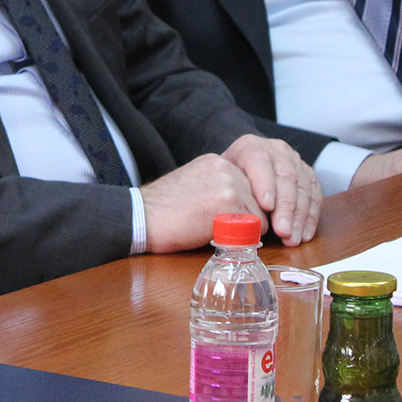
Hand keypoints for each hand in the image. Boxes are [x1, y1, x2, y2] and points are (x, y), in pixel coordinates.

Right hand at [142, 154, 264, 252]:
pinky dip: (240, 240)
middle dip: (246, 220)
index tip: (226, 220)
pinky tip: (216, 236)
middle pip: (259, 201)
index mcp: (217, 162)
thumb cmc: (162, 210)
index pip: (250, 188)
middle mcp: (226, 167)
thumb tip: (238, 207)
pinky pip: (253, 229)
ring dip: (244, 231)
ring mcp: (229, 183)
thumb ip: (216, 188)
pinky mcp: (228, 202)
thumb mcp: (193, 186)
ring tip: (215, 232)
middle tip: (221, 229)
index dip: (242, 209)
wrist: (141, 216)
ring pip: (260, 216)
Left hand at [220, 134, 320, 243]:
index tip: (266, 206)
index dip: (264, 184)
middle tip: (282, 231)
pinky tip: (304, 235)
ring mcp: (294, 161)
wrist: (239, 170)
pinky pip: (315, 196)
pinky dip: (311, 217)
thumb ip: (228, 192)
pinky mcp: (308, 175)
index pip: (259, 162)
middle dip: (285, 207)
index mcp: (250, 146)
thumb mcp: (220, 180)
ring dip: (299, 217)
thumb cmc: (227, 180)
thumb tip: (237, 219)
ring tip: (293, 239)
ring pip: (303, 187)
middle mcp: (275, 150)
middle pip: (285, 176)